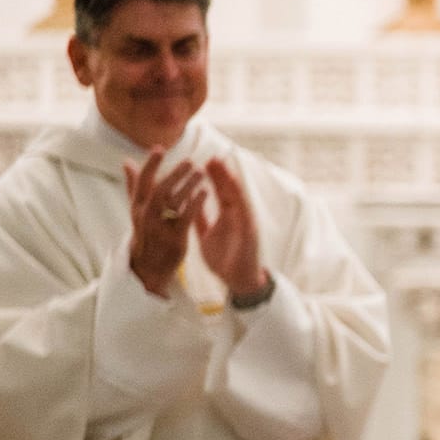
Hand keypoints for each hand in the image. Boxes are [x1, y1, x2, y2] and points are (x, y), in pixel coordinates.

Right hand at [125, 150, 206, 297]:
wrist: (148, 268)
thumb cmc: (145, 233)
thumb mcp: (137, 210)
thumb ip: (134, 186)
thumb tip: (126, 162)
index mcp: (137, 207)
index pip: (142, 182)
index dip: (150, 165)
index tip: (159, 148)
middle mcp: (147, 216)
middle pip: (160, 190)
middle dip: (174, 174)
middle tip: (190, 160)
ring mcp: (161, 228)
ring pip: (174, 202)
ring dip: (189, 185)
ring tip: (202, 172)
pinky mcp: (175, 239)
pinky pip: (186, 218)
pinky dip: (195, 203)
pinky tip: (205, 192)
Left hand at [194, 159, 268, 300]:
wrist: (238, 281)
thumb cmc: (224, 260)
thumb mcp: (206, 236)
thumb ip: (200, 219)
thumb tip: (190, 204)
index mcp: (227, 217)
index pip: (220, 192)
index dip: (213, 177)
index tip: (204, 161)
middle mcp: (238, 217)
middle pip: (230, 191)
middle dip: (222, 174)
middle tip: (213, 157)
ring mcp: (245, 225)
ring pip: (238, 199)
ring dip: (231, 183)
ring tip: (224, 168)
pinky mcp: (249, 235)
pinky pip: (244, 215)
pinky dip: (239, 202)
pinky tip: (234, 191)